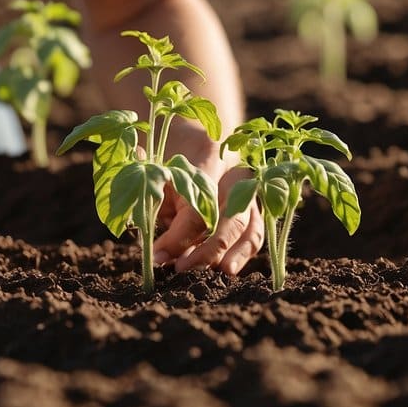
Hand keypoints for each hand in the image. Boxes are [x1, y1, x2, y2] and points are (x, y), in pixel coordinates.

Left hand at [152, 161, 262, 275]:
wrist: (196, 130)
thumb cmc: (171, 153)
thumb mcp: (154, 171)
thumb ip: (153, 203)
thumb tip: (152, 250)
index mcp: (209, 157)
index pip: (199, 209)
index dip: (177, 239)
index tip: (157, 256)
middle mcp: (236, 173)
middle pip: (233, 220)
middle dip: (209, 251)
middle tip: (182, 269)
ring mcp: (251, 188)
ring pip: (252, 228)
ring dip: (234, 256)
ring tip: (216, 276)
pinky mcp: (255, 203)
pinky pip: (254, 232)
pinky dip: (242, 252)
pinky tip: (225, 268)